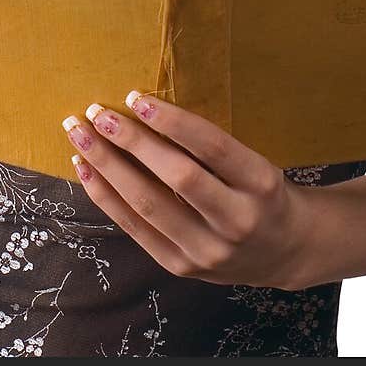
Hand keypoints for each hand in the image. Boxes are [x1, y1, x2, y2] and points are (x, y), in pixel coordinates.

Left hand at [61, 91, 312, 290]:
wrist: (285, 251)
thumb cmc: (263, 192)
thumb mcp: (255, 163)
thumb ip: (211, 148)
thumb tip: (147, 109)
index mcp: (261, 184)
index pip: (213, 147)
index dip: (173, 121)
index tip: (137, 98)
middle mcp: (236, 221)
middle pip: (177, 177)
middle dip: (132, 142)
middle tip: (98, 112)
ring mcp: (207, 251)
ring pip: (148, 205)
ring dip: (108, 167)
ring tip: (80, 135)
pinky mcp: (181, 267)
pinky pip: (135, 229)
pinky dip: (106, 197)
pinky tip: (86, 170)